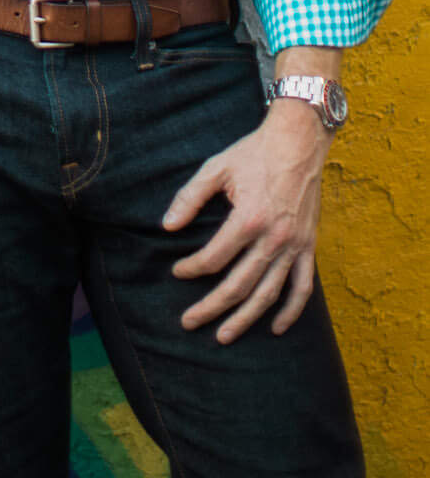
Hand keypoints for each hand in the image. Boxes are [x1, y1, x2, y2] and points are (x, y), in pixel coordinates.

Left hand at [165, 103, 329, 341]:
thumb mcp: (215, 168)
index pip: (213, 258)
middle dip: (211, 307)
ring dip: (246, 318)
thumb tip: (167, 226)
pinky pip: (302, 287)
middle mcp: (273, 238)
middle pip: (238, 285)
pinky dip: (291, 311)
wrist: (298, 141)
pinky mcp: (309, 246)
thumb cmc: (253, 153)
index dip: (191, 269)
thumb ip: (189, 197)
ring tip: (224, 336)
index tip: (177, 272)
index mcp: (248, 219)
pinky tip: (277, 328)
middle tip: (189, 322)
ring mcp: (294, 245)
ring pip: (269, 293)